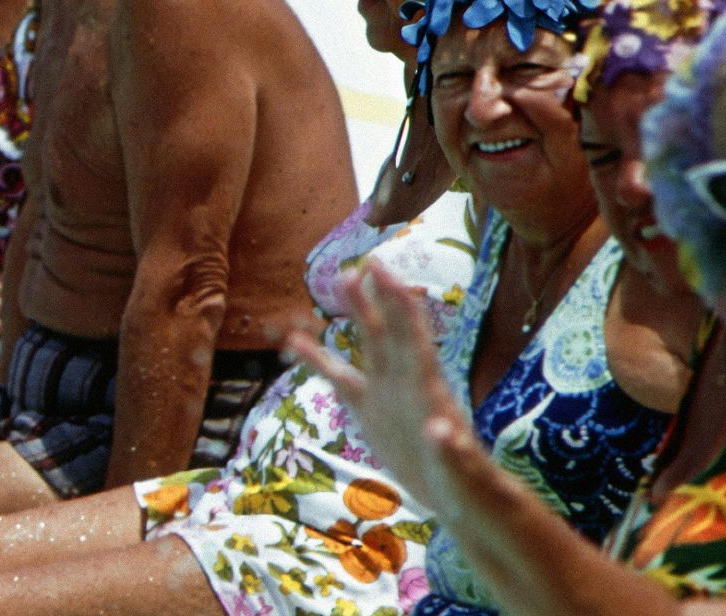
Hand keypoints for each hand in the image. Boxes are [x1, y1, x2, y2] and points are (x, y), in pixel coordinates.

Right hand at [284, 263, 476, 521]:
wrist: (461, 500)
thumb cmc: (469, 485)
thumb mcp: (461, 471)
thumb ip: (450, 451)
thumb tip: (440, 432)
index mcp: (428, 388)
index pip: (409, 335)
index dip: (396, 301)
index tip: (379, 270)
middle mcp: (405, 382)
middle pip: (386, 329)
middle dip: (372, 297)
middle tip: (354, 265)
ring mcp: (385, 394)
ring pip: (366, 344)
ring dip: (354, 313)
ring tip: (336, 280)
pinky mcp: (369, 412)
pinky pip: (339, 379)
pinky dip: (318, 359)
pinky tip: (295, 342)